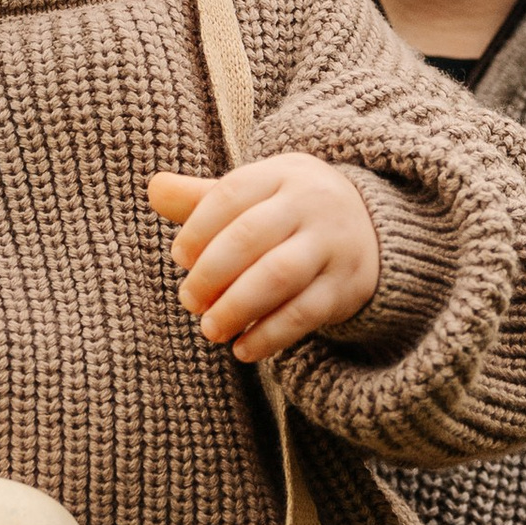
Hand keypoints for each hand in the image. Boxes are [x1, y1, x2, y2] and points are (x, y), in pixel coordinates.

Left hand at [148, 153, 380, 360]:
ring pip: (278, 274)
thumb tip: (154, 188)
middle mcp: (310, 204)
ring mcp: (332, 245)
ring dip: (236, 306)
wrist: (372, 227)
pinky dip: (270, 334)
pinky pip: (304, 313)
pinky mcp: (346, 286)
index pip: (231, 195)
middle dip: (211, 273)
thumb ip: (202, 199)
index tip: (179, 258)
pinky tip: (243, 350)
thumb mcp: (255, 195)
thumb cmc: (291, 212)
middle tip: (189, 301)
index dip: (198, 229)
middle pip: (250, 236)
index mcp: (281, 174)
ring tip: (210, 330)